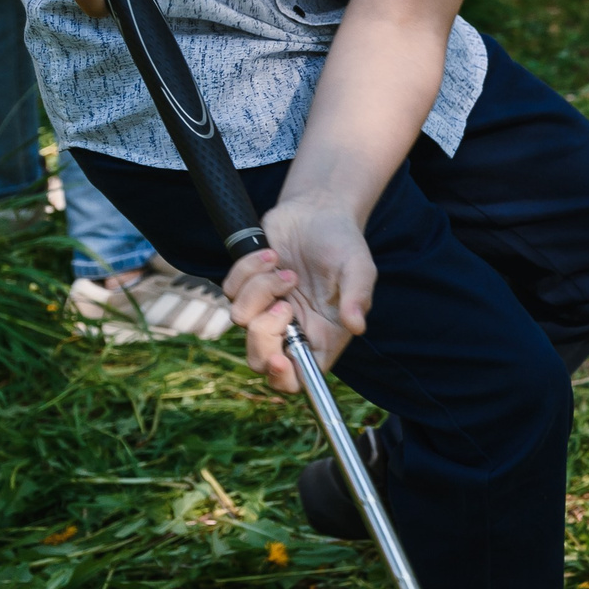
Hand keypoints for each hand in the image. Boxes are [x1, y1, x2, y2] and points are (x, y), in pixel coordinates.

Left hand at [223, 194, 373, 389]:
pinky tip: (272, 255)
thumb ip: (357, 297)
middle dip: (263, 334)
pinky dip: (248, 269)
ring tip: (287, 271)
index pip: (300, 377)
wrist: (317, 209)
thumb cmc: (343, 241)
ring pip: (241, 320)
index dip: (285, 378)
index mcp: (322, 335)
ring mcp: (265, 309)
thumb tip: (357, 326)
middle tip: (283, 306)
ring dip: (261, 290)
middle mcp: (292, 329)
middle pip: (260, 359)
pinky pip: (230, 291)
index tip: (278, 360)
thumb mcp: (359, 266)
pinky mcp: (246, 288)